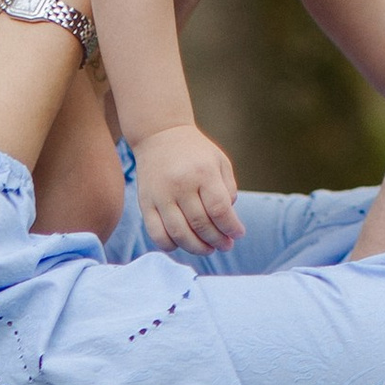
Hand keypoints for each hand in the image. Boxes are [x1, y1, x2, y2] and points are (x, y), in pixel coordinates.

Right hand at [135, 123, 241, 255]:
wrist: (160, 135)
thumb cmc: (195, 151)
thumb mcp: (219, 161)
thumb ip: (228, 188)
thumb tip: (228, 218)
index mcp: (203, 172)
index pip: (219, 210)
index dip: (231, 227)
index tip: (238, 234)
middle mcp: (180, 184)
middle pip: (201, 224)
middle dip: (217, 241)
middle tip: (226, 245)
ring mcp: (160, 195)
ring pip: (179, 233)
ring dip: (197, 248)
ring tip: (208, 249)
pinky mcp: (146, 204)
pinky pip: (156, 233)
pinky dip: (170, 246)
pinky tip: (182, 244)